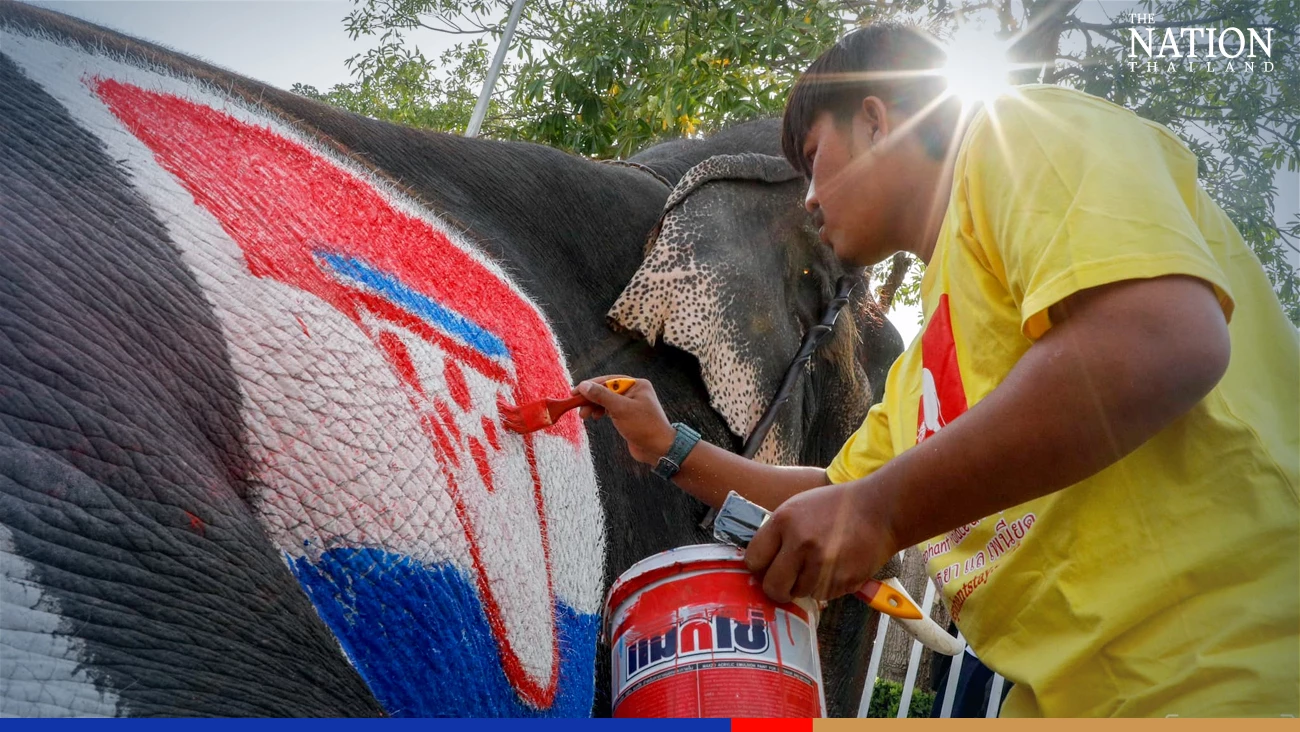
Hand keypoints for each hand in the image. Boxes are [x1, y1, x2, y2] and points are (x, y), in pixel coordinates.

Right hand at [573, 375, 675, 464]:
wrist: (658, 449)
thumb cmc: (644, 427)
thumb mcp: (620, 409)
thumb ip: (601, 396)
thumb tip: (584, 386)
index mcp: (637, 385)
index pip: (608, 381)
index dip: (590, 386)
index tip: (575, 393)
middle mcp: (635, 392)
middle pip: (606, 390)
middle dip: (591, 398)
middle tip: (578, 406)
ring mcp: (631, 404)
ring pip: (607, 400)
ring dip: (594, 406)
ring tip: (585, 415)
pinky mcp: (628, 416)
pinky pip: (611, 409)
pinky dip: (601, 412)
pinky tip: (596, 417)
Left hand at [744, 480, 897, 602]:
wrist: (880, 509)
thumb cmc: (835, 506)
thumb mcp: (797, 507)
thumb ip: (777, 534)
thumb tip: (757, 565)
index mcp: (784, 521)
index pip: (753, 560)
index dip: (759, 567)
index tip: (766, 567)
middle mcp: (801, 543)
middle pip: (772, 586)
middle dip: (776, 587)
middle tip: (784, 581)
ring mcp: (822, 564)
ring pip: (798, 594)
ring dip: (803, 586)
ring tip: (818, 565)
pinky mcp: (842, 580)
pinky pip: (821, 596)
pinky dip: (824, 587)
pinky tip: (834, 567)